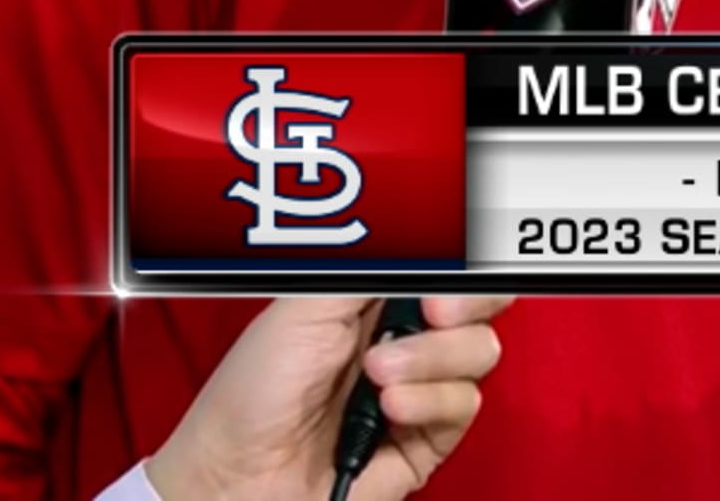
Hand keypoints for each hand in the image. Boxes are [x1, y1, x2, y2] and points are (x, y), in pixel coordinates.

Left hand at [143, 295, 510, 500]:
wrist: (240, 474)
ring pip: (479, 351)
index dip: (458, 265)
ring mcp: (420, 386)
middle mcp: (406, 337)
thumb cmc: (252, 394)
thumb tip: (424, 246)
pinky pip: (465, 404)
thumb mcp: (306, 307)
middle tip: (435, 311)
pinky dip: (430, 401)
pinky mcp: (427, 436)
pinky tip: (390, 407)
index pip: (444, 267)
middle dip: (467, 302)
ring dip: (432, 358)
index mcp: (376, 299)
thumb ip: (371, 271)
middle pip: (480, 304)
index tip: (441, 274)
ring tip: (380, 375)